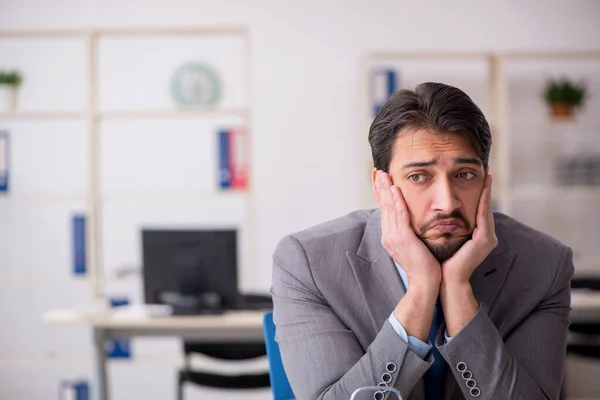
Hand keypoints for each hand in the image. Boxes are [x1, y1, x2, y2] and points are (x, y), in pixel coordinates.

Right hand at [374, 170, 440, 340]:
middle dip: (380, 188)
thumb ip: (409, 233)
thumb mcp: (413, 246)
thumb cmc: (424, 266)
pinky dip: (397, 201)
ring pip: (388, 207)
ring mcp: (394, 236)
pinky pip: (399, 215)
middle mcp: (388, 235)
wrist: (425, 283)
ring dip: (386, 189)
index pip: (384, 210)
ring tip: (384, 175)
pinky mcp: (403, 238)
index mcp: (390, 236)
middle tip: (378, 172)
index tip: (380, 181)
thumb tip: (412, 223)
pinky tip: (396, 189)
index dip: (381, 195)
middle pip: (382, 206)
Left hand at [442, 173, 497, 283]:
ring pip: (486, 210)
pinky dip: (483, 203)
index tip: (480, 177)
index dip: (480, 194)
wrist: (446, 278)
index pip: (479, 210)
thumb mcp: (448, 237)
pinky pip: (483, 217)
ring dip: (487, 192)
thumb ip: (450, 225)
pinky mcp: (485, 240)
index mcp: (479, 235)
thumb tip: (441, 212)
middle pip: (485, 207)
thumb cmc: (443, 259)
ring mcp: (488, 238)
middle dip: (486, 189)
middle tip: (486, 170)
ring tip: (487, 176)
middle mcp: (487, 236)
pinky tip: (483, 191)